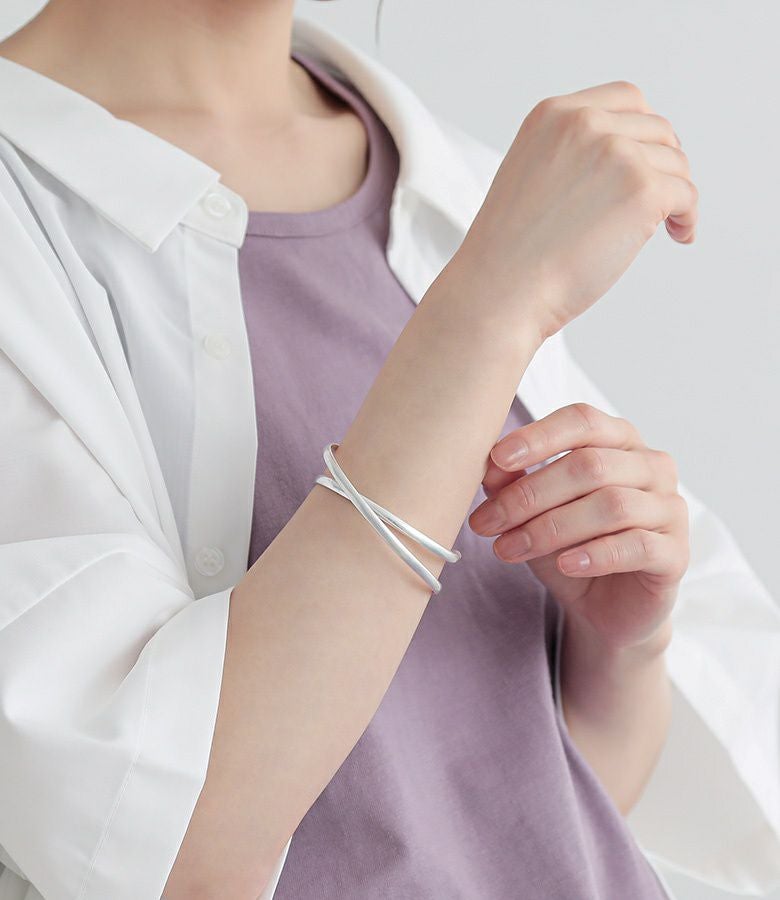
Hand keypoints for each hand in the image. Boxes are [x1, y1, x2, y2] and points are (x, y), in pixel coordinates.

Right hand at [449, 80, 696, 341]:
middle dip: (663, 164)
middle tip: (659, 200)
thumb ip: (572, 154)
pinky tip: (677, 234)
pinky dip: (687, 217)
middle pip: (658, 129)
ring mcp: (616, 153)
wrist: (499, 290)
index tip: (646, 160)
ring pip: (675, 164)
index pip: (626, 99)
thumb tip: (631, 159)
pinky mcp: (642, 189)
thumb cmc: (510, 253)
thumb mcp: (531, 176)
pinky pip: (686, 195)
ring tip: (663, 224)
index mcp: (553, 115)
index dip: (644, 131)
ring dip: (675, 194)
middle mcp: (586, 123)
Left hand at [468, 403, 689, 650]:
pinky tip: (565, 564)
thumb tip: (490, 466)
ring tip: (509, 549)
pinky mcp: (676, 554)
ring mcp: (670, 508)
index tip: (496, 458)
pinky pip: (637, 546)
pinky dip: (595, 554)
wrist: (604, 609)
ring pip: (612, 505)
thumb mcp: (532, 513)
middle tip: (486, 522)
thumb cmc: (568, 546)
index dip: (539, 436)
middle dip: (530, 494)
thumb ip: (514, 483)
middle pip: (590, 465)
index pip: (582, 421)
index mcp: (618, 440)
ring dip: (551, 528)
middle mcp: (651, 466)